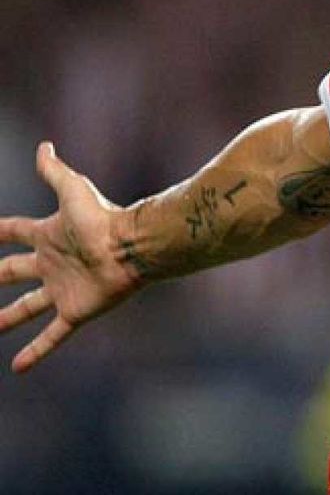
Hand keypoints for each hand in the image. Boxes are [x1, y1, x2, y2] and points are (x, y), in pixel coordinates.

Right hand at [0, 143, 143, 372]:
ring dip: (6, 319)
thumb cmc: (103, 218)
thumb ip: (55, 172)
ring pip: (26, 308)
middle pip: (12, 273)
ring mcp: (62, 289)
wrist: (132, 247)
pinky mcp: (75, 311)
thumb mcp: (72, 190)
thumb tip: (44, 145)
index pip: (14, 232)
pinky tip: (18, 367)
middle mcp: (52, 264)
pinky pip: (52, 336)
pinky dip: (36, 352)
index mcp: (49, 236)